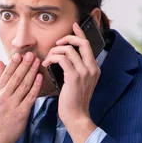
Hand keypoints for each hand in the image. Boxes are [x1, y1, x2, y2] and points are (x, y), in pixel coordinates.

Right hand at [0, 51, 42, 142]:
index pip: (6, 74)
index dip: (13, 63)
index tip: (20, 54)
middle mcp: (3, 96)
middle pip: (15, 78)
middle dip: (24, 65)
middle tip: (31, 54)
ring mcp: (12, 105)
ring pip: (23, 86)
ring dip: (31, 73)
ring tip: (37, 62)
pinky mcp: (20, 113)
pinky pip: (29, 97)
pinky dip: (35, 87)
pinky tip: (40, 78)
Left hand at [42, 22, 99, 142]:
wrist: (76, 116)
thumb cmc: (74, 101)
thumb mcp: (79, 83)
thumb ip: (77, 70)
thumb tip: (66, 58)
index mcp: (94, 68)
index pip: (88, 45)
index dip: (80, 34)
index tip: (73, 26)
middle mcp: (92, 68)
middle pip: (81, 43)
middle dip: (67, 38)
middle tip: (56, 43)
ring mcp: (84, 72)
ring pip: (68, 50)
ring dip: (54, 51)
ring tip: (48, 59)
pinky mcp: (74, 77)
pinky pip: (62, 58)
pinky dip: (53, 58)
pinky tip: (47, 63)